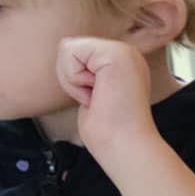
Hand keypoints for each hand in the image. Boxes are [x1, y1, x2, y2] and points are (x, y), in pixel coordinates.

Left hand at [56, 37, 158, 162]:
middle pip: (69, 48)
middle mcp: (127, 53)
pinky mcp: (116, 53)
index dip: (75, 81)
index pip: (75, 53)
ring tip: (98, 97)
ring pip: (68, 48)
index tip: (99, 102)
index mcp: (122, 64)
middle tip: (97, 100)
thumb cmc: (110, 133)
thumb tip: (67, 58)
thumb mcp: (92, 94)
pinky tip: (97, 94)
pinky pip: (70, 52)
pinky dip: (74, 79)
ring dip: (73, 80)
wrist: (125, 148)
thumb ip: (85, 75)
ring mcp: (124, 51)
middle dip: (71, 78)